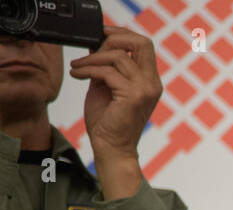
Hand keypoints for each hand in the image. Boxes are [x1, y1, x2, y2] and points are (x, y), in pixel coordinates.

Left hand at [68, 25, 162, 197]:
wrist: (111, 148)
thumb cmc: (109, 121)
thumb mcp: (106, 85)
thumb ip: (106, 65)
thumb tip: (95, 43)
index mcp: (149, 80)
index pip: (143, 45)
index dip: (122, 35)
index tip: (100, 36)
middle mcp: (152, 84)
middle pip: (141, 43)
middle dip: (113, 39)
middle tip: (91, 47)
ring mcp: (145, 90)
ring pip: (119, 56)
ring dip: (92, 58)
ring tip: (77, 67)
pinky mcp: (133, 97)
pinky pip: (108, 72)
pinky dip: (88, 70)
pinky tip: (77, 75)